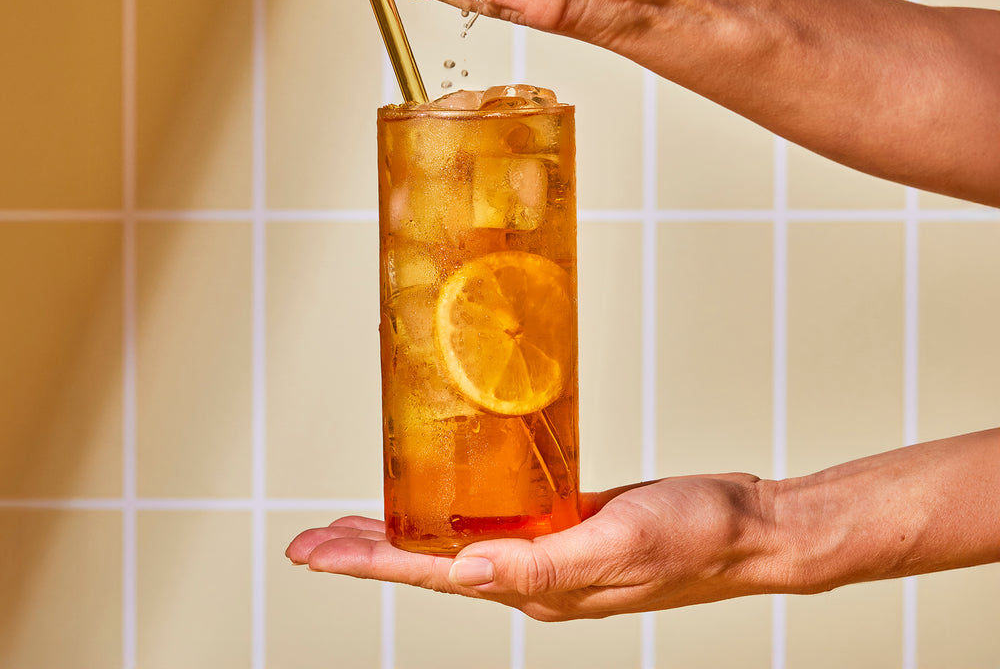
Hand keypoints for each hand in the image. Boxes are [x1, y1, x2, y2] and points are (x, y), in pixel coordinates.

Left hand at [286, 473, 776, 620]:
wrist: (747, 529)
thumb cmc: (695, 534)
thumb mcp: (621, 539)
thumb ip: (544, 562)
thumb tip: (466, 574)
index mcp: (539, 586)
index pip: (435, 575)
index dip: (370, 562)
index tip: (314, 551)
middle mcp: (534, 576)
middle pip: (434, 564)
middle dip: (369, 552)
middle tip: (311, 540)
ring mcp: (550, 553)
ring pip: (458, 544)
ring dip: (404, 535)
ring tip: (357, 525)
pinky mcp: (566, 525)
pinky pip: (497, 524)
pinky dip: (456, 515)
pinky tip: (445, 502)